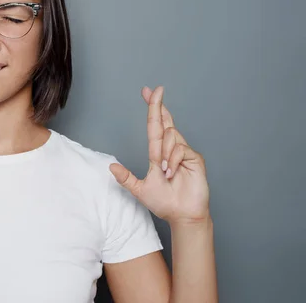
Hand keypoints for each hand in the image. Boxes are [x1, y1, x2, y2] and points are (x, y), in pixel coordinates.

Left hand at [109, 86, 210, 223]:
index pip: (155, 125)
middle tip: (155, 89)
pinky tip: (173, 172)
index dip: (152, 108)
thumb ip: (126, 178)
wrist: (182, 215)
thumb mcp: (140, 189)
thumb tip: (110, 167)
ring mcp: (184, 152)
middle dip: (158, 104)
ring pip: (170, 137)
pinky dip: (173, 160)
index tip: (147, 91)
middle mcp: (172, 148)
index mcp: (159, 152)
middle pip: (165, 121)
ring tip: (166, 172)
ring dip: (164, 154)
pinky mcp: (195, 158)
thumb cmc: (164, 203)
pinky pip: (180, 149)